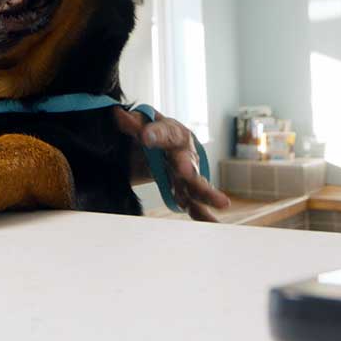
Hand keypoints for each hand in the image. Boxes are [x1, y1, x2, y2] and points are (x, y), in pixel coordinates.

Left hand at [113, 107, 230, 221]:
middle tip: (186, 171)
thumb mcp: (140, 123)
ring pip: (197, 184)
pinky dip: (205, 215)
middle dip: (187, 165)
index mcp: (173, 133)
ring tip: (222, 203)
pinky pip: (195, 205)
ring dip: (206, 193)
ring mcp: (188, 175)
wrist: (161, 145)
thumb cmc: (152, 131)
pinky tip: (214, 225)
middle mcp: (185, 154)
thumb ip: (132, 123)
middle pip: (187, 159)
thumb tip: (119, 114)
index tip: (145, 136)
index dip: (156, 134)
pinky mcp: (186, 192)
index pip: (165, 132)